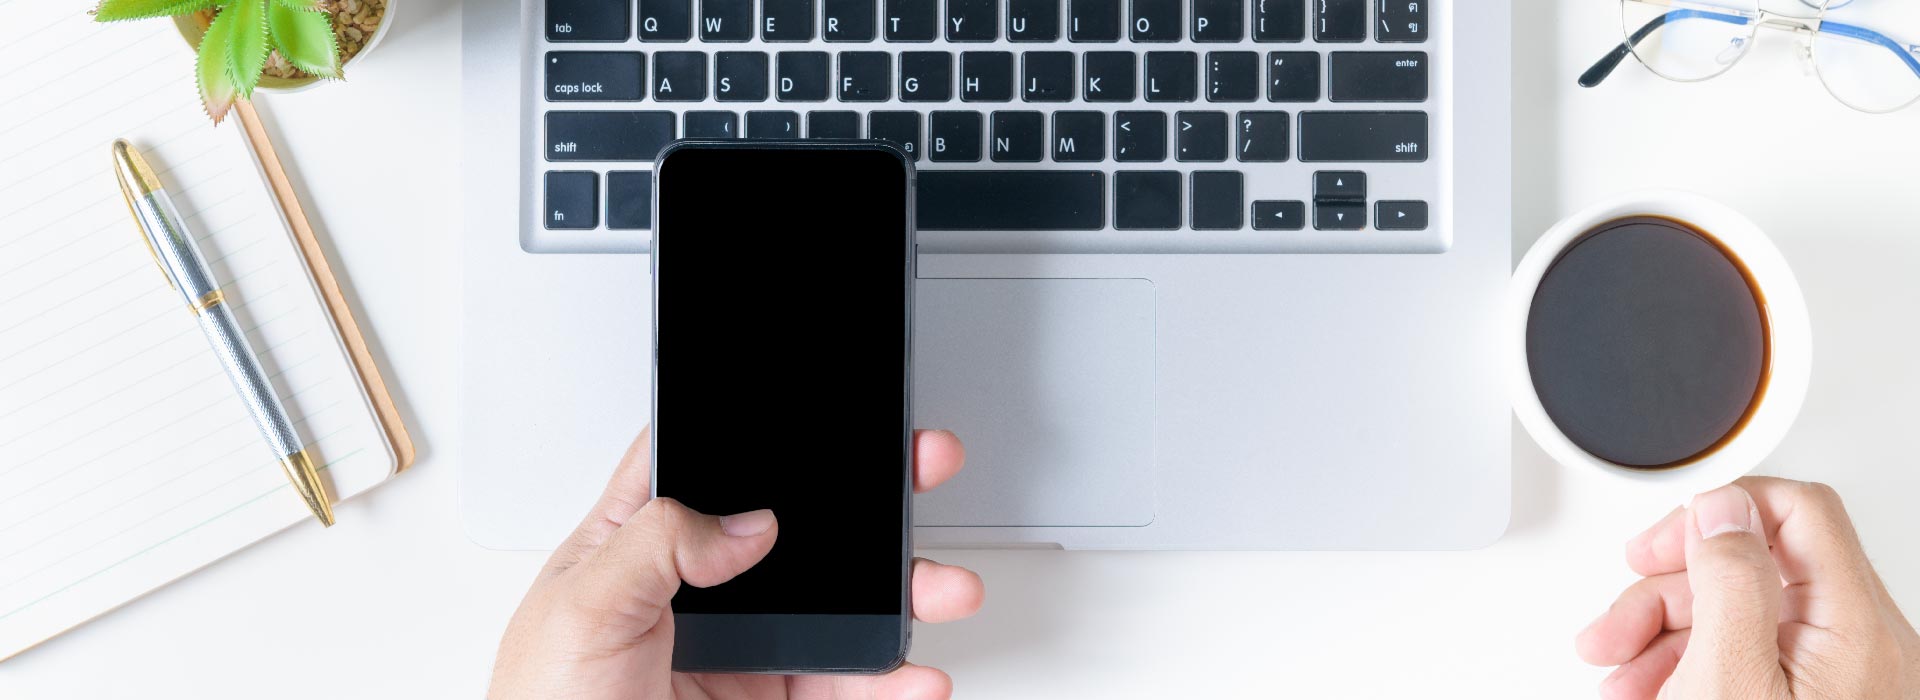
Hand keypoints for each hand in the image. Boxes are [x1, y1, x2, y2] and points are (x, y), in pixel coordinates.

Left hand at [489, 427, 981, 699]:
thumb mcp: (580, 606)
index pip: (709, 463)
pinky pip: (847, 684)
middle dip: (869, 499)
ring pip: (840, 607)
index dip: (766, 429)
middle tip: (920, 469)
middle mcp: (699, 589)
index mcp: (637, 541)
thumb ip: (656, 541)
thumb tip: (744, 520)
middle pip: (800, 526)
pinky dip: (892, 680)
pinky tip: (913, 675)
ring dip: (902, 594)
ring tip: (943, 589)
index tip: (829, 408)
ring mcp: (743, 649)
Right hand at [1576, 477, 1919, 698]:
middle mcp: (1859, 643)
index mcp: (1852, 622)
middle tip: (1619, 625)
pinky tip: (1650, 695)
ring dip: (1661, 637)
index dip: (1720, 512)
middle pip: (1752, 568)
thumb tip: (1719, 509)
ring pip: (1738, 617)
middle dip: (1667, 591)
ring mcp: (1838, 677)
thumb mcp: (1729, 674)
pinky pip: (1746, 660)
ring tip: (1618, 678)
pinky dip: (1688, 669)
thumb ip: (1728, 580)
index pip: (1795, 511)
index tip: (1663, 543)